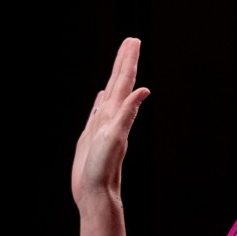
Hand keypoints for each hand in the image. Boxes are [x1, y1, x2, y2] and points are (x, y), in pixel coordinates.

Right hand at [71, 37, 150, 206]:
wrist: (95, 194)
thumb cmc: (103, 170)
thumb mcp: (116, 138)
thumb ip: (127, 114)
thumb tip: (143, 91)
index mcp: (116, 114)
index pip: (124, 82)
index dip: (128, 61)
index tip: (133, 41)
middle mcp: (111, 117)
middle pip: (119, 83)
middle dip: (124, 61)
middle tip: (131, 40)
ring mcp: (102, 126)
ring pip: (110, 94)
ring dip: (115, 77)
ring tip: (119, 61)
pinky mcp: (93, 136)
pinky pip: (98, 113)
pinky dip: (101, 101)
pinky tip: (102, 96)